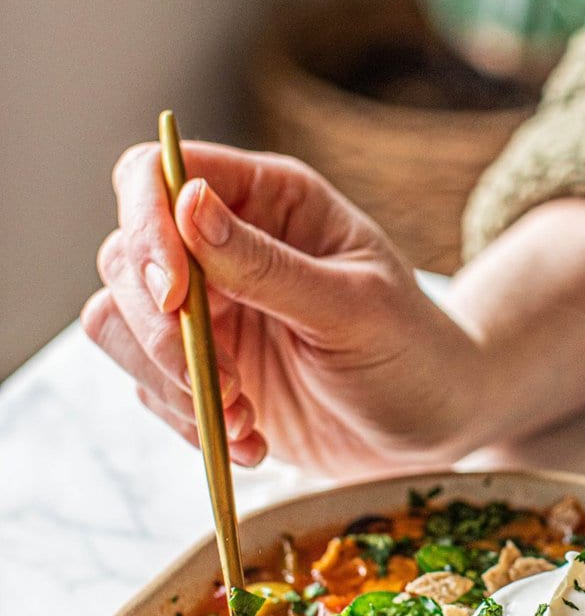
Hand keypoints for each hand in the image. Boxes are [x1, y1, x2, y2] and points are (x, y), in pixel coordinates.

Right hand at [82, 142, 484, 476]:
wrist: (433, 426)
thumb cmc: (414, 351)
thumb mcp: (354, 308)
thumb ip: (268, 264)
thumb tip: (189, 203)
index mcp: (268, 199)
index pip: (159, 173)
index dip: (146, 224)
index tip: (174, 294)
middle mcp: (223, 244)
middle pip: (125, 256)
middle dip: (160, 329)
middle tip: (223, 385)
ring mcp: (207, 309)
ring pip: (120, 323)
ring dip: (169, 381)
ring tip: (243, 420)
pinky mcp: (201, 369)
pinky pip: (150, 386)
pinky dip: (190, 421)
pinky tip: (252, 441)